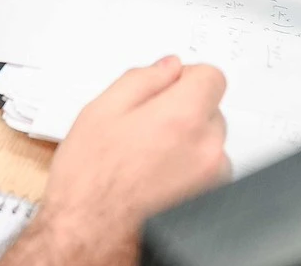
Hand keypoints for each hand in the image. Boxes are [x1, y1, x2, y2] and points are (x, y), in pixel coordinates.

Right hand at [0, 57, 229, 265]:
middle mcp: (205, 148)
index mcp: (181, 118)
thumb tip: (168, 67)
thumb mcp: (101, 111)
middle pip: (210, 109)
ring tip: (148, 157)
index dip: (186, 78)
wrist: (88, 233)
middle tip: (145, 126)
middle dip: (183, 110)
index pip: (211, 77)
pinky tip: (157, 178)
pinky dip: (190, 170)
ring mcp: (211, 179)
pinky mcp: (210, 200)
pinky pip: (208, 171)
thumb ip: (142, 80)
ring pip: (209, 142)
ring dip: (188, 142)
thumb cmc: (89, 180)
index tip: (169, 87)